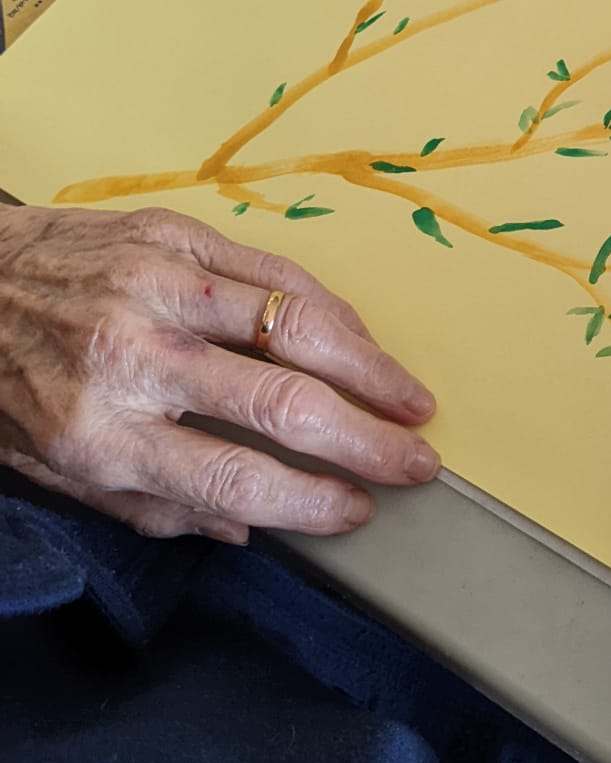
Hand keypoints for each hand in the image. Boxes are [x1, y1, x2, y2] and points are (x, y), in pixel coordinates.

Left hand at [0, 204, 436, 542]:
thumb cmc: (5, 383)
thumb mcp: (50, 471)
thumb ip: (148, 506)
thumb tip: (245, 527)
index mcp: (100, 432)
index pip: (234, 480)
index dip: (311, 502)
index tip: (358, 510)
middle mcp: (135, 355)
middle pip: (283, 404)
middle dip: (368, 440)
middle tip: (417, 462)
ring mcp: (159, 286)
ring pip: (296, 326)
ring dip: (371, 369)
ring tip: (412, 400)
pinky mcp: (176, 235)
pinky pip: (276, 272)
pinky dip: (332, 311)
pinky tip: (361, 341)